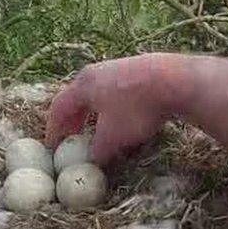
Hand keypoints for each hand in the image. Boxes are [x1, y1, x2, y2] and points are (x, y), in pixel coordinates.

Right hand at [45, 54, 182, 161]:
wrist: (175, 81)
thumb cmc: (136, 109)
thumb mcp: (112, 138)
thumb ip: (97, 151)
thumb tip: (93, 160)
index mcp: (83, 85)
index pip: (60, 107)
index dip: (54, 129)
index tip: (52, 146)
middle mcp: (97, 72)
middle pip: (78, 98)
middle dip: (74, 120)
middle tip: (72, 138)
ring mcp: (119, 68)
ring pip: (100, 94)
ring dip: (95, 114)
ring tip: (98, 131)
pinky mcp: (140, 70)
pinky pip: (119, 92)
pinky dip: (114, 108)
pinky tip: (126, 119)